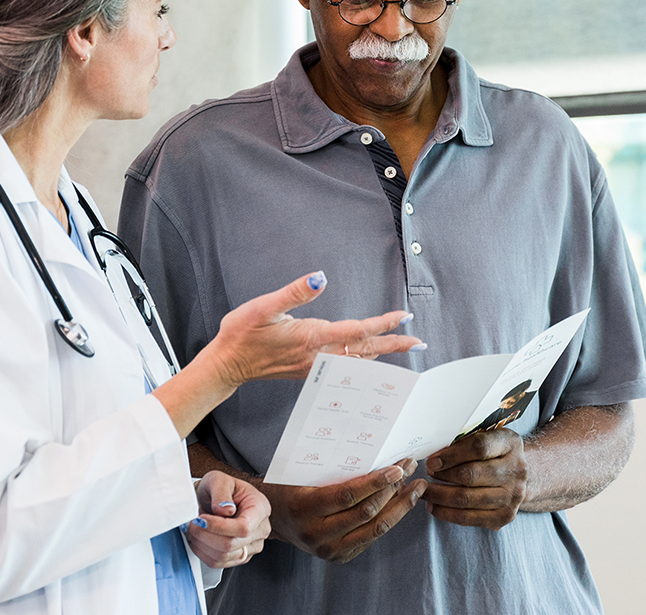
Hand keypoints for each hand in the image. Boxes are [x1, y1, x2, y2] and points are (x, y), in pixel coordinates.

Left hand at [184, 471, 271, 568]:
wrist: (216, 498)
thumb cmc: (220, 488)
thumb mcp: (219, 480)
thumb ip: (221, 493)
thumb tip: (226, 511)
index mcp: (260, 508)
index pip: (244, 528)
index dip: (219, 527)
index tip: (201, 519)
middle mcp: (260, 530)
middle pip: (231, 545)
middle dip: (205, 535)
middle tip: (190, 523)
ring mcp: (251, 546)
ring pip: (224, 557)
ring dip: (202, 544)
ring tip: (192, 529)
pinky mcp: (239, 557)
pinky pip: (219, 563)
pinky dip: (203, 552)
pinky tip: (197, 539)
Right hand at [207, 271, 423, 386]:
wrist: (226, 365)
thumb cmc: (242, 333)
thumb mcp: (264, 306)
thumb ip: (295, 292)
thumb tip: (321, 277)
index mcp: (311, 337)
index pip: (356, 330)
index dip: (382, 323)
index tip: (403, 316)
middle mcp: (317, 355)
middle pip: (364, 350)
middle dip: (393, 344)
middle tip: (418, 341)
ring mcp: (313, 365)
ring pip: (356, 360)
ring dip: (381, 353)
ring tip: (402, 348)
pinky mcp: (308, 369)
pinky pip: (345, 366)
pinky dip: (363, 361)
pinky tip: (369, 358)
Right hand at [260, 458, 426, 562]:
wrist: (272, 519)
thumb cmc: (288, 487)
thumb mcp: (301, 473)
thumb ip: (331, 468)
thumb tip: (372, 451)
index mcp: (306, 509)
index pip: (349, 496)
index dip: (376, 482)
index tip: (397, 468)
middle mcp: (318, 534)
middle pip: (367, 513)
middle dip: (393, 490)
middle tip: (410, 468)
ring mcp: (329, 550)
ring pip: (375, 530)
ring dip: (400, 507)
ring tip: (416, 487)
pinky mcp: (339, 557)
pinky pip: (371, 538)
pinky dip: (389, 519)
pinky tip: (400, 502)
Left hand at [422, 429, 527, 529]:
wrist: (519, 476)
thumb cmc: (495, 453)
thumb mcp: (486, 437)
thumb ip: (464, 442)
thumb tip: (434, 456)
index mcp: (510, 443)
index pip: (479, 447)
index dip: (451, 455)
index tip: (432, 461)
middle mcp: (516, 470)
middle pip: (471, 475)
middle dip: (443, 476)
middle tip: (426, 475)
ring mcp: (513, 496)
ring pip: (467, 498)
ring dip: (440, 496)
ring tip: (425, 492)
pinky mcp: (505, 516)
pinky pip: (470, 518)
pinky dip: (447, 513)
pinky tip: (435, 507)